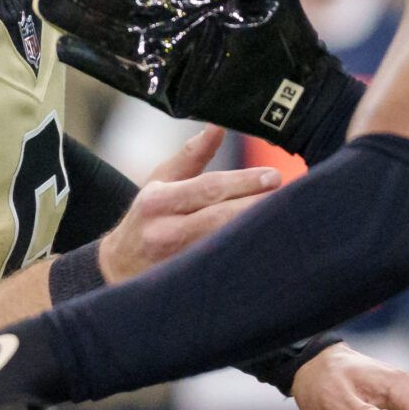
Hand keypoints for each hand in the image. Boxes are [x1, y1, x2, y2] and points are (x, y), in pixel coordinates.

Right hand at [34, 0, 338, 141]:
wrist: (307, 92)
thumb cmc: (294, 38)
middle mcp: (177, 26)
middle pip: (119, 6)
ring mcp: (173, 59)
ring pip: (116, 37)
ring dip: (80, 23)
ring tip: (45, 8)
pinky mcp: (173, 92)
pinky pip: (128, 77)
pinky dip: (98, 64)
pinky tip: (68, 50)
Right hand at [97, 125, 279, 283]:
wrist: (117, 269)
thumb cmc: (147, 217)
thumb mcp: (160, 182)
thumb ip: (191, 156)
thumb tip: (217, 125)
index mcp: (158, 202)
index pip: (207, 189)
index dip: (244, 182)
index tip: (274, 176)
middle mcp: (164, 233)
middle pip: (220, 219)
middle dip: (257, 207)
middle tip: (291, 197)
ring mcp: (175, 263)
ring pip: (224, 247)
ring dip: (257, 233)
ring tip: (289, 220)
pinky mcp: (186, 284)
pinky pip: (222, 270)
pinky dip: (247, 258)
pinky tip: (272, 250)